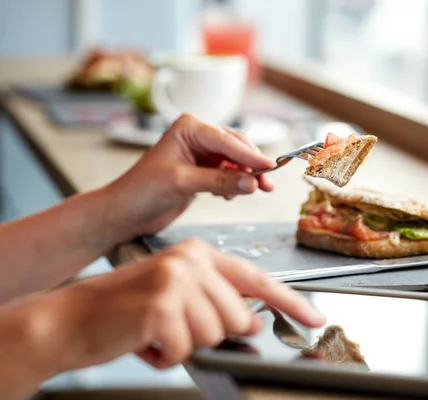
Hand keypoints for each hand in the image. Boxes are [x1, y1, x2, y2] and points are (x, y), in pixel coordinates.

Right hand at [15, 239, 324, 374]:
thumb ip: (219, 303)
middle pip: (238, 317)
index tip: (313, 316)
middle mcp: (190, 261)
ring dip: (185, 344)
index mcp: (199, 255)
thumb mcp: (178, 296)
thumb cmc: (126, 310)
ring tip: (157, 331)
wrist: (72, 318)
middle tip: (174, 326)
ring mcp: (176, 280)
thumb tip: (252, 322)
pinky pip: (186, 349)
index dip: (290, 302)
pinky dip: (166, 356)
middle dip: (209, 333)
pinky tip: (146, 341)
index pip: (256, 279)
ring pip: (215, 335)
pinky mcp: (161, 305)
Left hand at [104, 114, 276, 240]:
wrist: (124, 213)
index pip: (227, 141)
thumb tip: (251, 183)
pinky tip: (231, 196)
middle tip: (268, 184)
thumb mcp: (182, 183)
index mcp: (189, 128)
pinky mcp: (203, 172)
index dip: (251, 155)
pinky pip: (229, 174)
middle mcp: (197, 137)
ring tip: (256, 191)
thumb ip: (219, 181)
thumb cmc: (142, 191)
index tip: (271, 167)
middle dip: (252, 166)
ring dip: (246, 177)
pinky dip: (235, 185)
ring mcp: (201, 155)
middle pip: (237, 148)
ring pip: (236, 162)